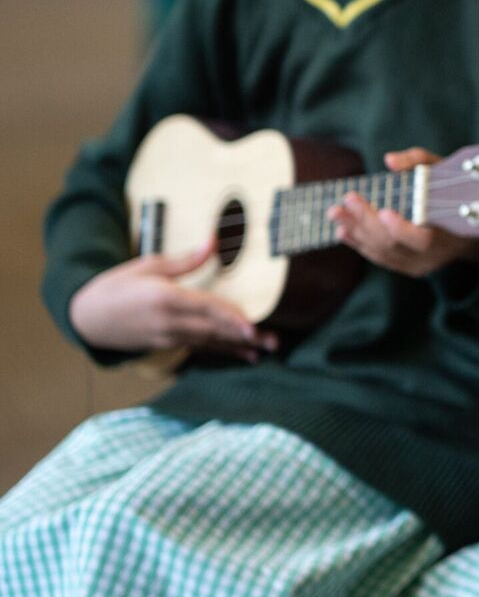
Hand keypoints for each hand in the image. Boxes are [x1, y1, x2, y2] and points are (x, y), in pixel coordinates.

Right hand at [68, 237, 278, 359]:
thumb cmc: (117, 286)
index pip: (204, 308)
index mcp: (165, 298)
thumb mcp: (148, 265)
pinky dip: (223, 350)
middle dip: (244, 336)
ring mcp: (167, 337)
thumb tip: (214, 241)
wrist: (86, 317)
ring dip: (239, 346)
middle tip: (273, 341)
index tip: (251, 326)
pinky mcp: (166, 344)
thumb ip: (185, 260)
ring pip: (210, 341)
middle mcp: (168, 322)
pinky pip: (200, 347)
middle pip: (213, 329)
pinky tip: (244, 355)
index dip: (230, 318)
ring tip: (266, 349)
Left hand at [329, 147, 478, 276]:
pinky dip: (359, 244)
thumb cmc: (455, 192)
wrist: (471, 227)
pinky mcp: (407, 267)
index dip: (401, 228)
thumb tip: (389, 160)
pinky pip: (380, 258)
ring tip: (336, 212)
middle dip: (367, 221)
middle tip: (349, 200)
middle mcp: (432, 255)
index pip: (422, 239)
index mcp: (449, 234)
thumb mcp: (444, 170)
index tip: (384, 211)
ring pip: (382, 252)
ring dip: (356, 231)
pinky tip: (343, 231)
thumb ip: (418, 162)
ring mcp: (418, 265)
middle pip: (393, 244)